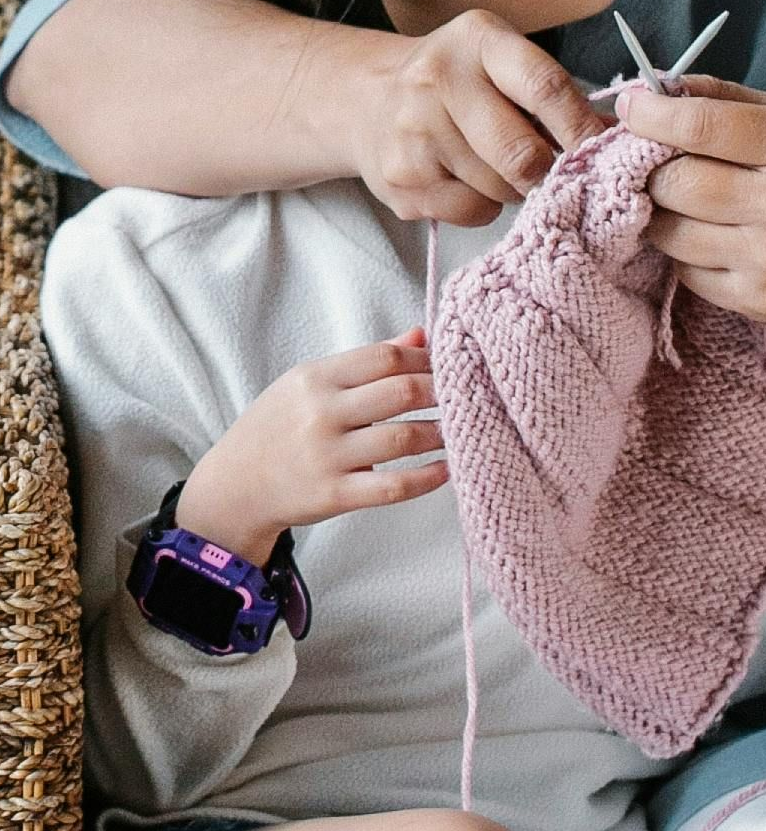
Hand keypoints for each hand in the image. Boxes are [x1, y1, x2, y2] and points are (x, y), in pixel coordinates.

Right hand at [175, 329, 447, 567]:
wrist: (233, 486)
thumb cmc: (277, 428)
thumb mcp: (309, 384)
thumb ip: (366, 362)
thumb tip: (420, 335)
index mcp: (316, 378)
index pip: (385, 357)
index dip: (426, 360)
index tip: (449, 366)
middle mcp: (321, 413)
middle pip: (400, 391)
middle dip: (442, 392)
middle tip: (466, 395)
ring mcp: (327, 455)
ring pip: (403, 438)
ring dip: (441, 434)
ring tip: (460, 430)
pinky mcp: (334, 495)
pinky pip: (392, 487)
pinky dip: (427, 478)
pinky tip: (445, 469)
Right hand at [348, 11, 604, 225]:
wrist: (368, 99)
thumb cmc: (458, 83)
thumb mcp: (501, 63)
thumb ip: (555, 95)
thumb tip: (619, 138)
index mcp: (478, 40)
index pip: (545, 87)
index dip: (582, 129)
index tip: (603, 154)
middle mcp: (439, 79)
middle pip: (523, 153)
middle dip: (549, 172)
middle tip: (554, 172)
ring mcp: (413, 132)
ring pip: (499, 188)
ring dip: (514, 189)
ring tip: (496, 165)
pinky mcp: (400, 179)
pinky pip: (470, 211)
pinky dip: (482, 205)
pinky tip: (464, 178)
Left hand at [614, 77, 765, 334]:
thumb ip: (726, 100)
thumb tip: (655, 89)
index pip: (700, 127)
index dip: (652, 115)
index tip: (630, 107)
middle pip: (677, 183)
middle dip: (652, 169)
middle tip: (652, 160)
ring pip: (672, 234)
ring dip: (662, 212)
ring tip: (679, 199)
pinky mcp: (760, 299)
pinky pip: (689, 274)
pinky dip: (686, 252)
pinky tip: (709, 235)